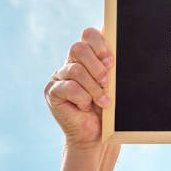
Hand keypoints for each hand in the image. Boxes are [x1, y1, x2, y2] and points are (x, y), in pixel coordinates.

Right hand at [44, 27, 113, 149]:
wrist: (98, 136)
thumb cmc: (109, 109)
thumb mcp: (115, 84)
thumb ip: (114, 64)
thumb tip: (118, 36)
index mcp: (88, 57)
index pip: (89, 35)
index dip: (100, 44)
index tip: (111, 62)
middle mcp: (71, 63)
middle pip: (78, 48)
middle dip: (96, 65)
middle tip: (107, 82)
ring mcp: (59, 77)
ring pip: (76, 70)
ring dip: (94, 87)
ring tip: (104, 101)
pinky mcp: (52, 92)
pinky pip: (69, 87)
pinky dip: (83, 98)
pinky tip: (86, 107)